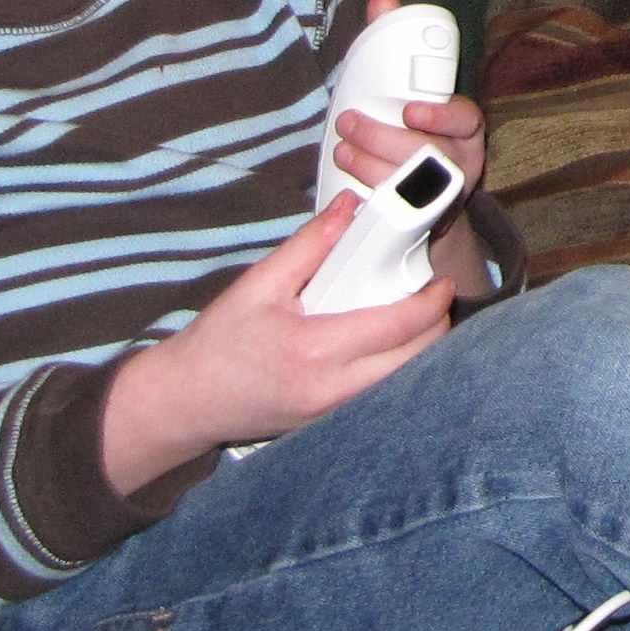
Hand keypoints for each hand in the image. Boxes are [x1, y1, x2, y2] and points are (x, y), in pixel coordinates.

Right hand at [101, 195, 453, 491]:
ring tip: (411, 316)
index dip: (432, 303)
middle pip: (417, 361)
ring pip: (405, 382)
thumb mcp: (258, 284)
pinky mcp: (333, 422)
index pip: (398, 327)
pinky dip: (395, 368)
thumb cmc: (216, 343)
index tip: (443, 282)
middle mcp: (333, 390)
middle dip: (436, 327)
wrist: (186, 401)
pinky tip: (384, 344)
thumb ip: (310, 244)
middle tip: (432, 296)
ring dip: (420, 350)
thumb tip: (350, 207)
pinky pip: (382, 394)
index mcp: (316, 350)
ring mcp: (336, 413)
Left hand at [329, 0, 487, 192]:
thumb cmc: (412, 131)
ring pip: (411, 183)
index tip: (409, 111)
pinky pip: (400, 211)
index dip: (440, 115)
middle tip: (348, 124)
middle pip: (430, 153)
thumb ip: (394, 45)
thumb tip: (383, 1)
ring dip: (370, 165)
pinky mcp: (423, 219)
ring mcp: (444, 194)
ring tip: (342, 150)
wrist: (423, 198)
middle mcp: (461, 160)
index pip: (465, 117)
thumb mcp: (405, 90)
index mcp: (463, 127)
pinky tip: (351, 185)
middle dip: (382, 138)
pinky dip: (372, 196)